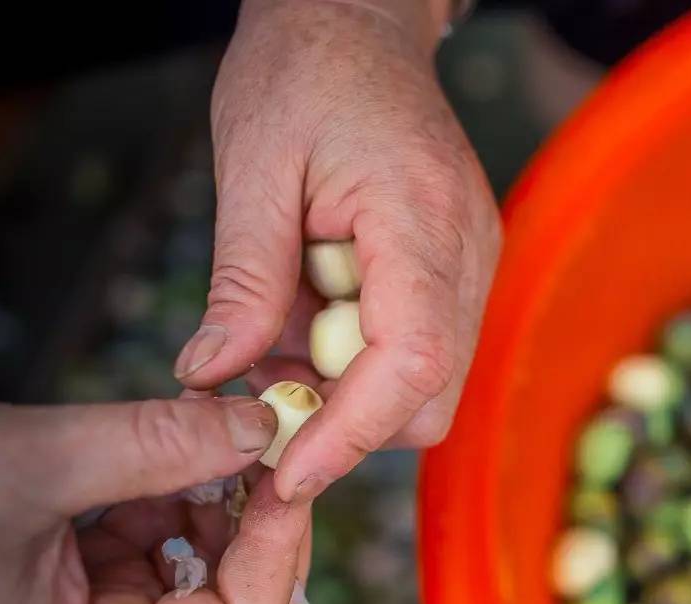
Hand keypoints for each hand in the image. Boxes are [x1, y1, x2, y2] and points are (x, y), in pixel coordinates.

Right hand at [0, 397, 310, 603]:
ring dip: (215, 491)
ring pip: (195, 562)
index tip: (293, 470)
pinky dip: (173, 486)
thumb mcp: (31, 465)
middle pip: (229, 598)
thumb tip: (265, 426)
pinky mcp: (71, 574)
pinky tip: (174, 437)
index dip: (280, 549)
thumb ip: (154, 445)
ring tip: (215, 424)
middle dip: (253, 514)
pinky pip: (152, 537)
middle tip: (271, 435)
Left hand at [176, 0, 500, 501]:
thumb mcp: (253, 168)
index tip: (289, 472)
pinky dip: (363, 358)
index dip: (352, 433)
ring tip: (277, 337)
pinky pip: (424, 347)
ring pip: (431, 382)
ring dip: (351, 389)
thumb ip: (244, 281)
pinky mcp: (461, 268)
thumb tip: (215, 379)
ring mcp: (474, 263)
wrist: (361, 24)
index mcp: (421, 221)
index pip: (413, 362)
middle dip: (350, 420)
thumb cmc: (305, 75)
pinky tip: (312, 315)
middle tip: (265, 398)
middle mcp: (469, 252)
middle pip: (432, 395)